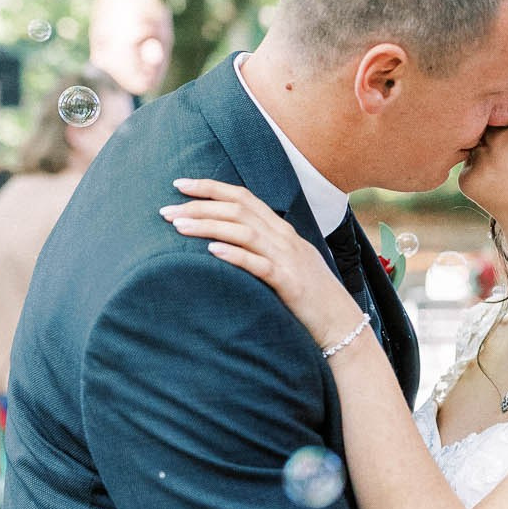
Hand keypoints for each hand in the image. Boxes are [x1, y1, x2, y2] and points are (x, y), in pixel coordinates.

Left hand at [164, 179, 367, 349]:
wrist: (341, 323)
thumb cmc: (309, 297)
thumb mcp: (286, 263)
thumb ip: (262, 248)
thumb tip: (227, 240)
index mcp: (281, 229)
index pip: (243, 197)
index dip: (211, 187)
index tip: (180, 185)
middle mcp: (284, 237)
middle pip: (238, 210)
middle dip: (199, 206)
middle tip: (166, 211)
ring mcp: (288, 258)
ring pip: (243, 231)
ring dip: (208, 226)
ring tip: (178, 227)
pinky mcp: (289, 283)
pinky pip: (258, 264)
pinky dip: (234, 254)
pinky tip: (211, 251)